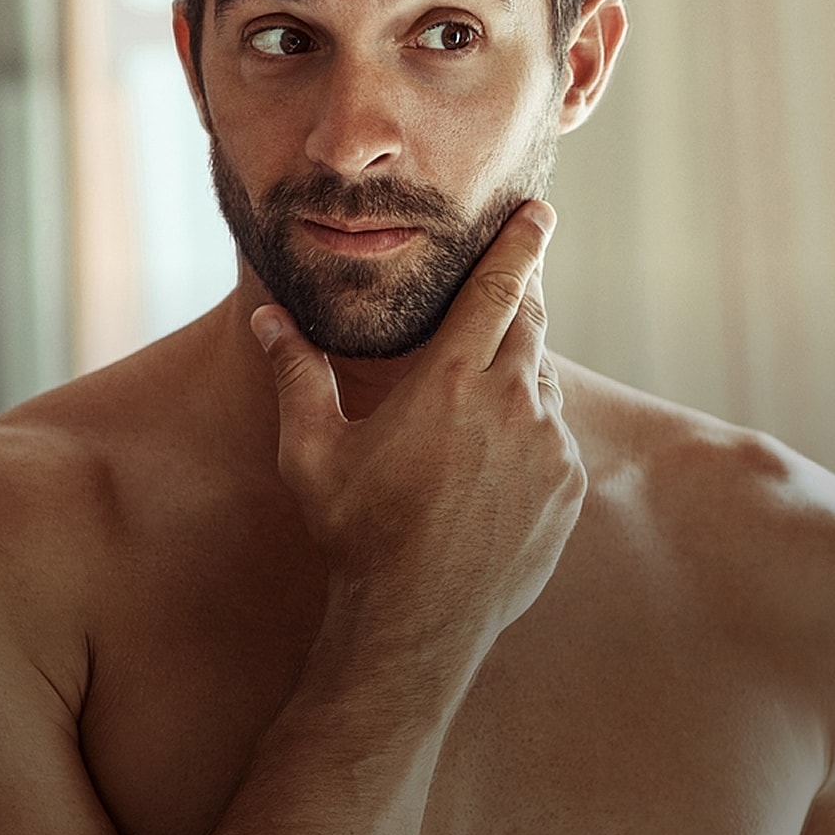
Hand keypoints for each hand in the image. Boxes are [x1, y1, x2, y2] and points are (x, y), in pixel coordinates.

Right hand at [251, 200, 584, 678]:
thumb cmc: (358, 531)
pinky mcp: (566, 489)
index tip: (537, 213)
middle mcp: (513, 405)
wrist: (417, 621)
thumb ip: (296, 373)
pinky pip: (554, 436)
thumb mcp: (313, 450)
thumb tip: (267, 317)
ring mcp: (549, 449)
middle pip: (529, 324)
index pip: (498, 290)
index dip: (519, 245)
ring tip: (484, 388)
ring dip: (518, 370)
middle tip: (513, 281)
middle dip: (522, 296)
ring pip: (540, 382)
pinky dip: (531, 426)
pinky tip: (496, 453)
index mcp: (453, 381)